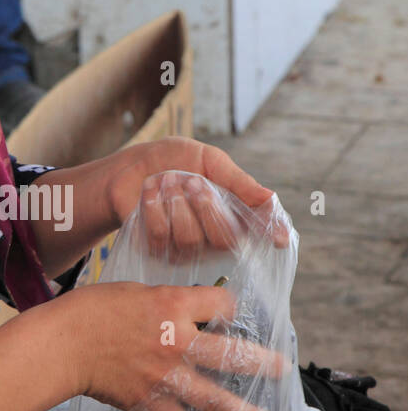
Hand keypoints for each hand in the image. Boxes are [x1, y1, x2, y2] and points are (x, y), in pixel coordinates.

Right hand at [65, 280, 288, 410]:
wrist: (64, 343)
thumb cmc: (91, 310)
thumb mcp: (135, 290)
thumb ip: (164, 303)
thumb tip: (182, 312)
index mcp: (174, 306)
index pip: (221, 303)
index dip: (228, 306)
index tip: (227, 312)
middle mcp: (178, 341)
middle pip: (231, 352)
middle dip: (261, 362)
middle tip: (282, 369)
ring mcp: (166, 375)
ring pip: (216, 396)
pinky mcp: (150, 400)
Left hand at [108, 138, 290, 257]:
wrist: (131, 165)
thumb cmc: (175, 160)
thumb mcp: (210, 161)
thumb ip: (238, 182)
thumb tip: (271, 199)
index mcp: (234, 215)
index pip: (260, 232)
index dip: (271, 234)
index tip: (279, 237)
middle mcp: (214, 238)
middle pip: (225, 240)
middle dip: (207, 206)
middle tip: (192, 181)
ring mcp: (187, 248)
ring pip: (190, 239)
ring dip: (176, 203)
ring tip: (167, 180)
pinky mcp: (158, 251)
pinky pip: (161, 235)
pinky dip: (154, 206)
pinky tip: (150, 190)